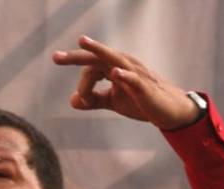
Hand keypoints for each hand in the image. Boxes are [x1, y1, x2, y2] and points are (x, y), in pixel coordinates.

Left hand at [52, 36, 198, 129]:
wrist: (168, 110)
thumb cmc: (140, 101)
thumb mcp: (113, 101)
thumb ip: (93, 100)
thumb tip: (72, 101)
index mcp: (113, 67)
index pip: (89, 69)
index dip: (83, 87)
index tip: (84, 102)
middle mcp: (122, 64)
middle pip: (97, 56)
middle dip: (76, 56)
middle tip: (55, 57)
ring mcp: (135, 74)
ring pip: (114, 60)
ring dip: (98, 51)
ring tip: (83, 42)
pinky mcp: (146, 87)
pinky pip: (134, 79)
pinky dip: (124, 76)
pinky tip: (114, 73)